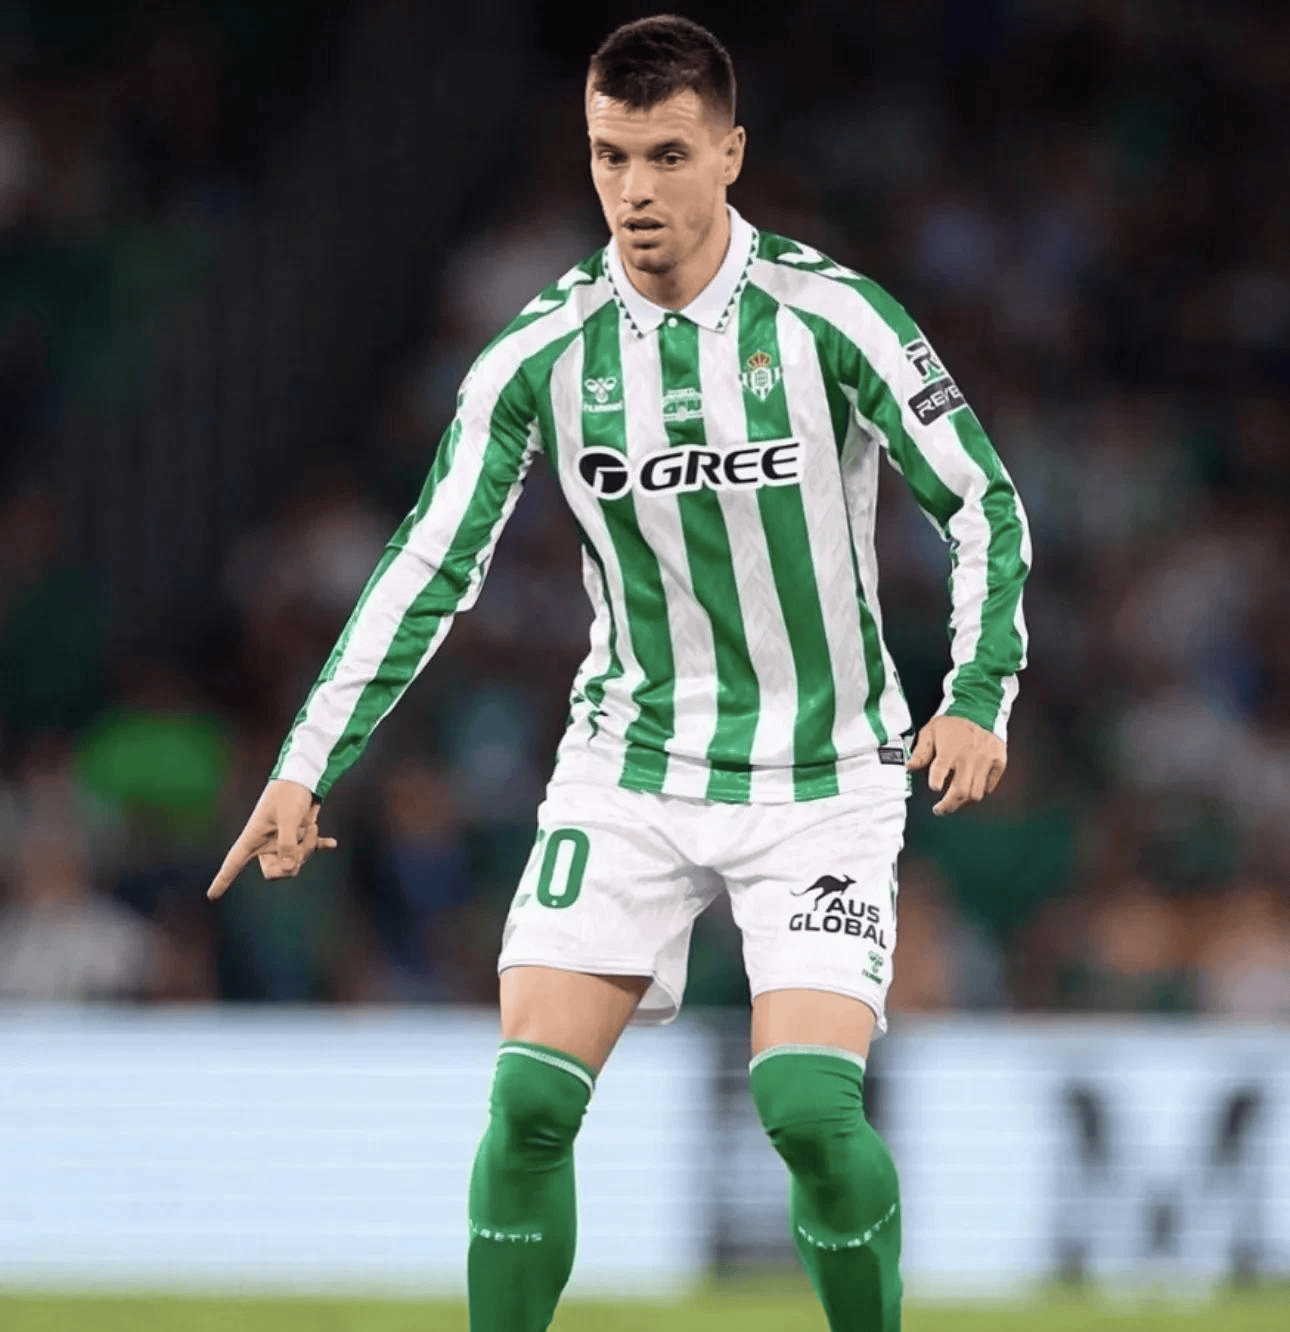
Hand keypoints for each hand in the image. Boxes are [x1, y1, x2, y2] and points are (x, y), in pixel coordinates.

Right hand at [207, 779, 337, 899]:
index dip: (223, 880)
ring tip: (310, 825)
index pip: (234, 863)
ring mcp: (282, 842)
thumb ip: (288, 843)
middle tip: (302, 841)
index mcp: (253, 837)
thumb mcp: (288, 817)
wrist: (302, 777)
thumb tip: (289, 869)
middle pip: (275, 871)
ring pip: (296, 861)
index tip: (212, 896)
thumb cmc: (289, 794)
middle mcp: (266, 843)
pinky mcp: (298, 836)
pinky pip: (310, 847)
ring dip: (307, 845)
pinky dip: (320, 844)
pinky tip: (332, 843)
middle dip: (293, 861)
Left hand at [906, 715, 1005, 815]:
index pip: (940, 770)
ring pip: (976, 794)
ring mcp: (986, 761)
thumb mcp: (930, 731)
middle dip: (948, 805)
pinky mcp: (999, 763)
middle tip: (939, 810)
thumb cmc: (951, 724)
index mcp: (949, 749)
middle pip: (960, 791)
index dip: (936, 782)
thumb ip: (920, 752)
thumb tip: (909, 767)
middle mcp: (969, 757)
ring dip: (963, 803)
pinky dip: (979, 792)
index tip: (934, 788)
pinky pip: (989, 787)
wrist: (979, 709)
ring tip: (954, 803)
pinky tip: (969, 790)